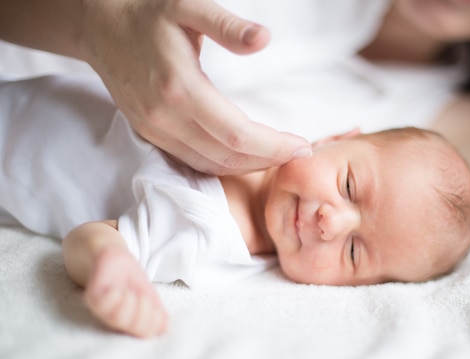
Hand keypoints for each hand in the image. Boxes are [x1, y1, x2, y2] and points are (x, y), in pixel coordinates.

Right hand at [81, 0, 310, 174]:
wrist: (102, 27)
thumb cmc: (149, 13)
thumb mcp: (189, 6)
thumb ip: (227, 26)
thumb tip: (263, 39)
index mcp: (181, 88)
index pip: (238, 135)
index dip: (274, 146)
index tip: (301, 145)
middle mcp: (165, 117)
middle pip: (228, 156)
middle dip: (269, 159)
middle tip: (297, 151)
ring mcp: (155, 130)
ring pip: (211, 165)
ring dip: (248, 165)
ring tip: (278, 154)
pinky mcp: (150, 134)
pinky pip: (193, 162)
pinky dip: (224, 164)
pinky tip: (245, 155)